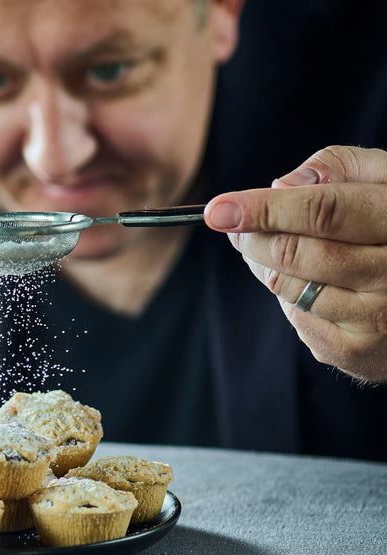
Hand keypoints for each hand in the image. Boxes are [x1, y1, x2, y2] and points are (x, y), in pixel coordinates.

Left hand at [204, 145, 386, 382]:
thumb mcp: (386, 178)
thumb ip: (339, 168)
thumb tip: (281, 185)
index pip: (323, 212)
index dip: (265, 209)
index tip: (219, 209)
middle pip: (295, 253)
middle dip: (253, 237)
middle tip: (235, 226)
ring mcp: (377, 318)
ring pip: (287, 286)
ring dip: (264, 263)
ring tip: (271, 246)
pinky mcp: (356, 351)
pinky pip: (296, 316)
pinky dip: (288, 294)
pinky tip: (308, 280)